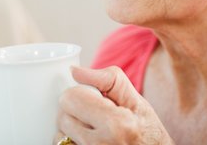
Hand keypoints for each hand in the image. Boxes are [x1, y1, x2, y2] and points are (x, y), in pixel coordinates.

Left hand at [55, 66, 173, 144]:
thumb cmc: (148, 132)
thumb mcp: (136, 100)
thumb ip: (107, 79)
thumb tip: (73, 70)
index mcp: (116, 124)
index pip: (71, 98)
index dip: (80, 94)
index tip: (93, 100)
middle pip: (62, 117)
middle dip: (75, 111)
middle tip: (94, 116)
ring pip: (59, 136)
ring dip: (70, 130)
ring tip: (92, 131)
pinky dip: (72, 142)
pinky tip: (88, 141)